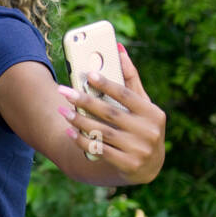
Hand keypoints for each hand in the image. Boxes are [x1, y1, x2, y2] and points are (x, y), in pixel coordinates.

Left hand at [57, 43, 165, 184]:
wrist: (148, 167)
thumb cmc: (141, 126)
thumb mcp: (142, 105)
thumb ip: (130, 79)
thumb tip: (119, 49)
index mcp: (153, 114)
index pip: (126, 95)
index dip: (107, 84)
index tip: (87, 74)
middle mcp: (149, 132)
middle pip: (110, 113)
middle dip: (84, 101)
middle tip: (64, 91)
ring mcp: (139, 150)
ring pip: (102, 132)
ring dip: (78, 120)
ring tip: (62, 110)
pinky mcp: (128, 165)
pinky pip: (99, 150)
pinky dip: (82, 140)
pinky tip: (69, 131)